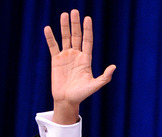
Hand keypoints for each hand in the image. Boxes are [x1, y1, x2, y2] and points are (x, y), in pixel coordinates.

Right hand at [44, 9, 114, 123]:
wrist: (67, 100)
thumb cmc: (82, 94)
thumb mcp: (95, 85)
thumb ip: (104, 77)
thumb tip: (113, 67)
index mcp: (86, 59)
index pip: (87, 41)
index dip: (87, 30)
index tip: (88, 18)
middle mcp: (77, 55)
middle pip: (76, 36)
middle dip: (76, 24)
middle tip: (74, 11)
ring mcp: (66, 56)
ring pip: (65, 38)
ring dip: (64, 27)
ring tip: (63, 15)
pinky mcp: (56, 60)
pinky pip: (53, 46)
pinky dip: (50, 38)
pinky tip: (48, 28)